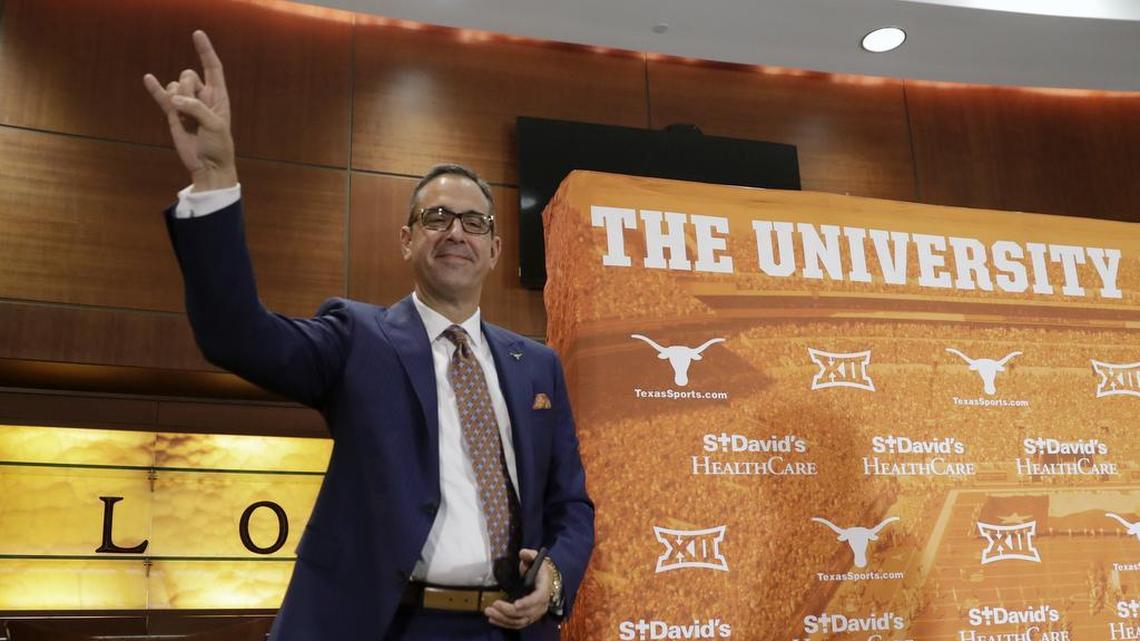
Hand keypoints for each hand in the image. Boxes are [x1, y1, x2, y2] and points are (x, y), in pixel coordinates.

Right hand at [143, 30, 236, 190]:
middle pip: (188, 75)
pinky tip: (148, 78)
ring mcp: (186, 104)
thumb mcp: (214, 126)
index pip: (212, 68)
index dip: (205, 51)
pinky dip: (154, 88)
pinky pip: (162, 97)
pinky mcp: (173, 114)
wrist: (208, 166)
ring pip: (175, 86)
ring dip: (176, 98)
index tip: (197, 34)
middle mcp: (202, 97)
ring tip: (185, 119)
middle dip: (187, 89)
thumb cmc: (218, 146)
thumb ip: (196, 109)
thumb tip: (175, 100)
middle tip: (192, 111)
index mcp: (218, 96)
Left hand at [484, 548, 551, 628]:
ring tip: (489, 612)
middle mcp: (541, 604)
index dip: (528, 603)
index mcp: (544, 589)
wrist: (545, 580)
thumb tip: (523, 553)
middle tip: (494, 605)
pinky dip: (504, 623)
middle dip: (508, 611)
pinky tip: (493, 619)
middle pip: (525, 613)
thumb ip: (529, 555)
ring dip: (503, 618)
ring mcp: (535, 613)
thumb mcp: (535, 558)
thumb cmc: (539, 569)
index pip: (538, 599)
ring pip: (519, 621)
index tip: (515, 604)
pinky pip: (516, 624)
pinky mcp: (528, 618)